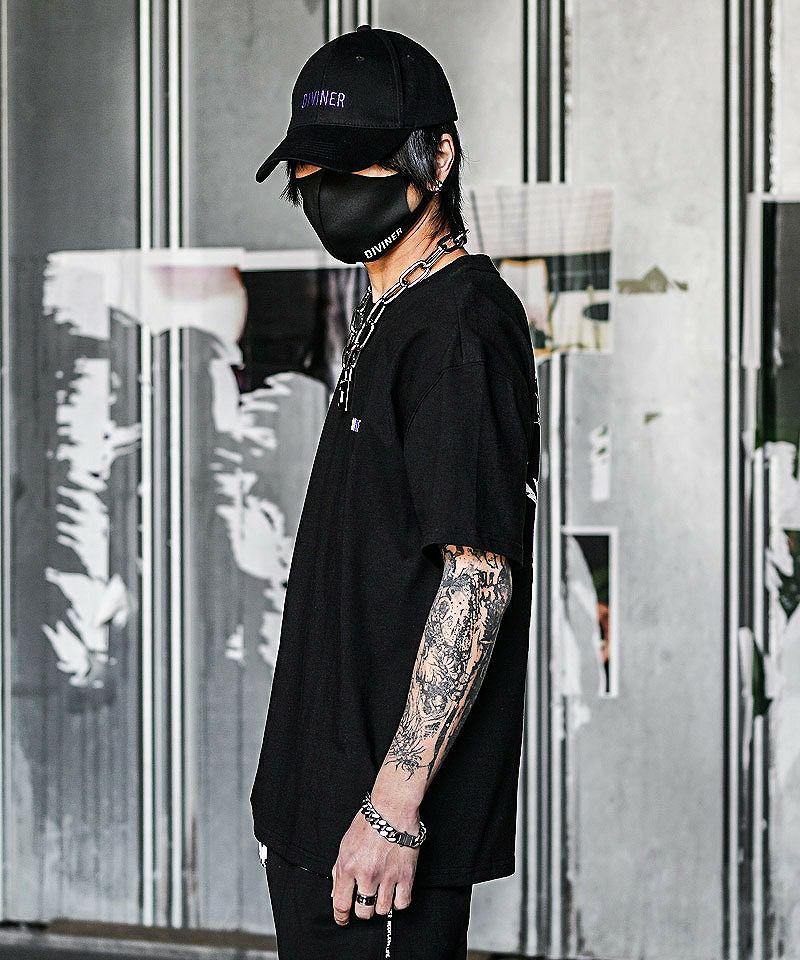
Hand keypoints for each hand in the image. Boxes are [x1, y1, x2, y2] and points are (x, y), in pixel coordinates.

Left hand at [331, 801, 419, 925]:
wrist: (392, 809)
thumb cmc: (368, 823)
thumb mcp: (345, 844)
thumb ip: (339, 871)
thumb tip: (336, 893)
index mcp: (348, 867)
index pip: (341, 904)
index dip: (341, 917)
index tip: (343, 919)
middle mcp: (367, 875)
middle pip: (364, 912)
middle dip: (363, 909)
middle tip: (366, 900)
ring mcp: (387, 877)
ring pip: (383, 910)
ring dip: (381, 904)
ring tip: (382, 892)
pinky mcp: (406, 875)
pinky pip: (402, 903)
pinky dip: (398, 901)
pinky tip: (396, 892)